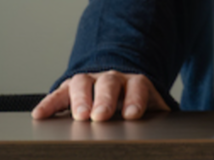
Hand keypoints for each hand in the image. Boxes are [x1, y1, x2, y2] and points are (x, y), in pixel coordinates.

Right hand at [31, 71, 166, 121]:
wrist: (119, 91)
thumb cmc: (134, 106)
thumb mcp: (150, 111)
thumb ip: (157, 119)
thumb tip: (172, 135)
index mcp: (136, 83)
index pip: (138, 87)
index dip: (135, 99)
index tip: (132, 115)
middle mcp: (112, 79)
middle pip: (110, 83)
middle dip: (106, 99)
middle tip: (101, 115)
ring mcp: (90, 81)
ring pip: (83, 83)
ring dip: (80, 98)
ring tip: (79, 115)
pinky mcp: (69, 89)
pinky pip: (58, 94)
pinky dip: (49, 104)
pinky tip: (40, 115)